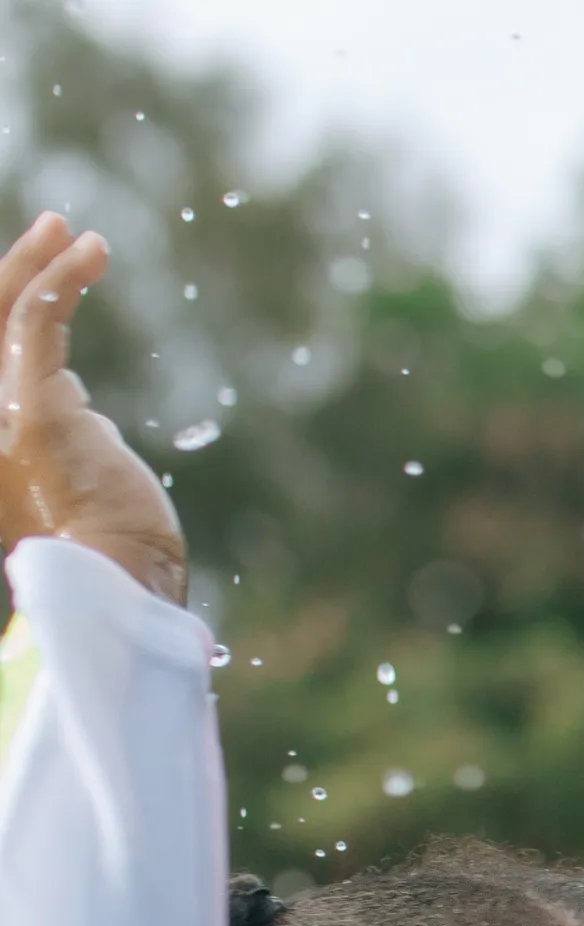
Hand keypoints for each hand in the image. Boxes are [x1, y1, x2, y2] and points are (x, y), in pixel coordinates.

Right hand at [0, 213, 186, 603]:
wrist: (116, 582)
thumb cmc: (103, 543)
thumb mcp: (63, 472)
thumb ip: (52, 425)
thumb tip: (71, 394)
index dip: (7, 297)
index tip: (43, 268)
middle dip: (18, 264)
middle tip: (57, 228)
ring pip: (8, 308)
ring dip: (42, 262)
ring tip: (79, 236)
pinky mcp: (32, 403)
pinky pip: (37, 318)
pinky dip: (62, 278)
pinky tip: (90, 253)